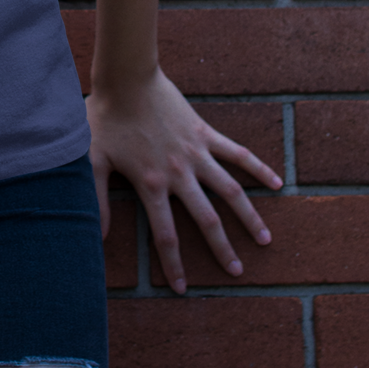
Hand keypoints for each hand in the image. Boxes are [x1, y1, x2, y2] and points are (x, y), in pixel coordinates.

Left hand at [86, 69, 281, 292]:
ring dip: (249, 217)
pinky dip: (258, 169)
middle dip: (222, 250)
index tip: (183, 289)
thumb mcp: (91, 161)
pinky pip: (237, 154)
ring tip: (265, 240)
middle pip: (206, 220)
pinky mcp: (205, 133)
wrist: (126, 78)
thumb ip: (95, 200)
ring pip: (230, 192)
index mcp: (151, 185)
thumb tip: (97, 237)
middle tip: (237, 273)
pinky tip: (276, 184)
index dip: (174, 265)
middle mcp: (179, 174)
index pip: (166, 236)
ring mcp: (196, 153)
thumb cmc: (105, 118)